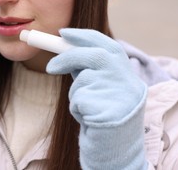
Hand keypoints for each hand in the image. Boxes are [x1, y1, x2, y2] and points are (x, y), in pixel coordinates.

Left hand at [46, 28, 147, 169]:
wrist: (115, 144)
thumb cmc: (103, 110)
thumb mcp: (101, 85)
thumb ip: (89, 67)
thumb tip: (63, 46)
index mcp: (127, 71)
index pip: (107, 44)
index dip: (83, 36)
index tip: (62, 33)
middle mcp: (128, 80)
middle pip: (95, 56)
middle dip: (68, 58)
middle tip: (49, 67)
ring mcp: (120, 95)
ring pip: (83, 81)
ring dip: (75, 92)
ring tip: (86, 106)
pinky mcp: (108, 111)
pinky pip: (78, 100)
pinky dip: (76, 107)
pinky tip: (87, 118)